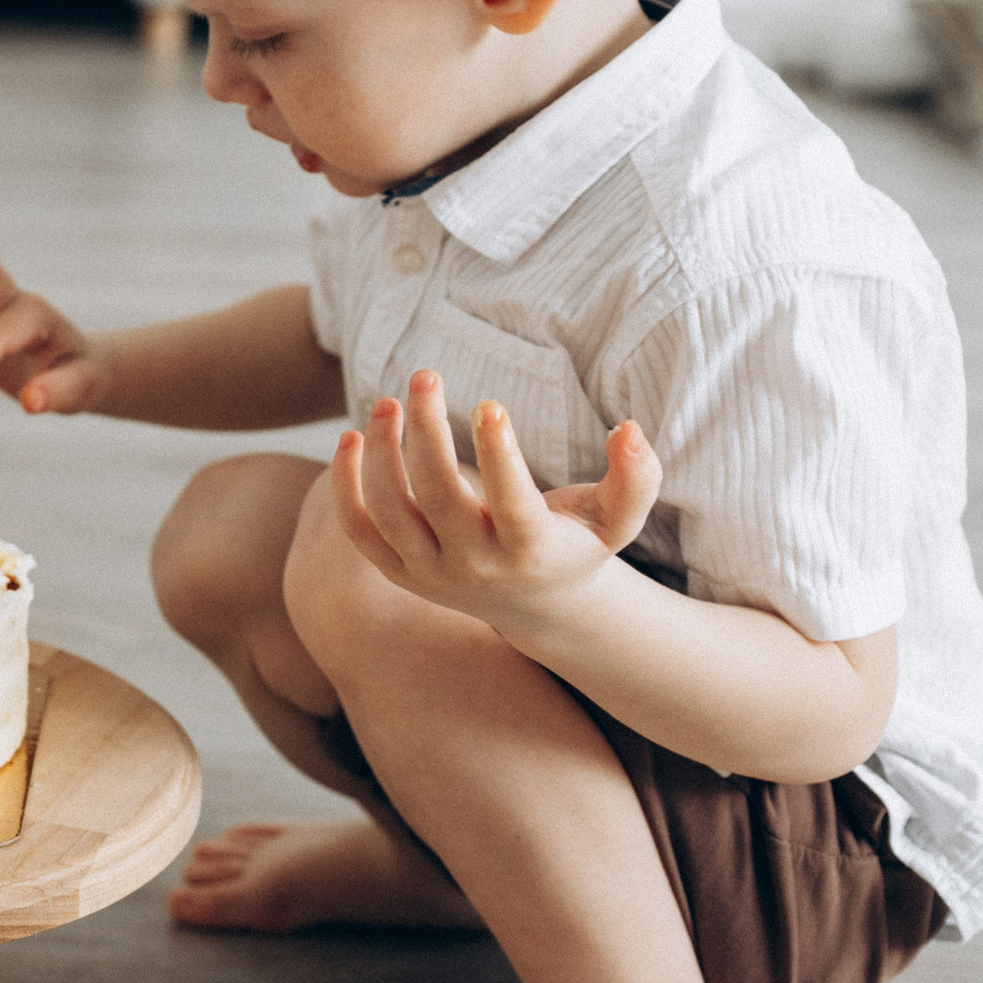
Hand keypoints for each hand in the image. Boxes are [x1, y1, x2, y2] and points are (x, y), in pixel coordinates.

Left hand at [330, 369, 662, 636]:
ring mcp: (429, 572)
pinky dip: (345, 486)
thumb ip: (637, 477)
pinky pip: (359, 529)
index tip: (487, 403)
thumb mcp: (618, 518)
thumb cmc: (576, 542)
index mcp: (530, 549)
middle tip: (426, 376)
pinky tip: (352, 438)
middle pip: (439, 496)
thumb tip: (630, 429)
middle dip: (427, 431)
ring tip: (387, 401)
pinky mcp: (398, 570)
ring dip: (381, 451)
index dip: (498, 454)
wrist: (535, 606)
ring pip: (390, 511)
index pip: (510, 503)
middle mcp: (475, 566)